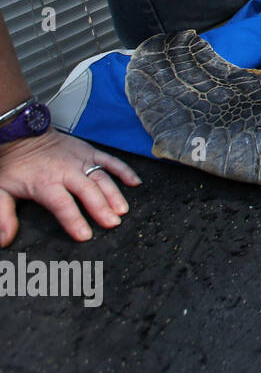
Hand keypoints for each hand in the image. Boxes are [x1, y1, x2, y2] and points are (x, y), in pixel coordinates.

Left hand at [0, 131, 139, 245]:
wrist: (22, 133)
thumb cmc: (14, 165)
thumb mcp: (1, 190)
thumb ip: (3, 216)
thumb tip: (4, 240)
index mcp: (46, 182)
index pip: (62, 204)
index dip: (74, 220)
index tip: (85, 235)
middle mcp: (67, 171)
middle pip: (88, 191)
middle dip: (101, 207)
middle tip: (112, 223)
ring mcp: (81, 160)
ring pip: (102, 178)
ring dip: (114, 194)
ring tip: (122, 210)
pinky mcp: (90, 152)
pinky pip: (110, 160)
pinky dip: (124, 170)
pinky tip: (135, 182)